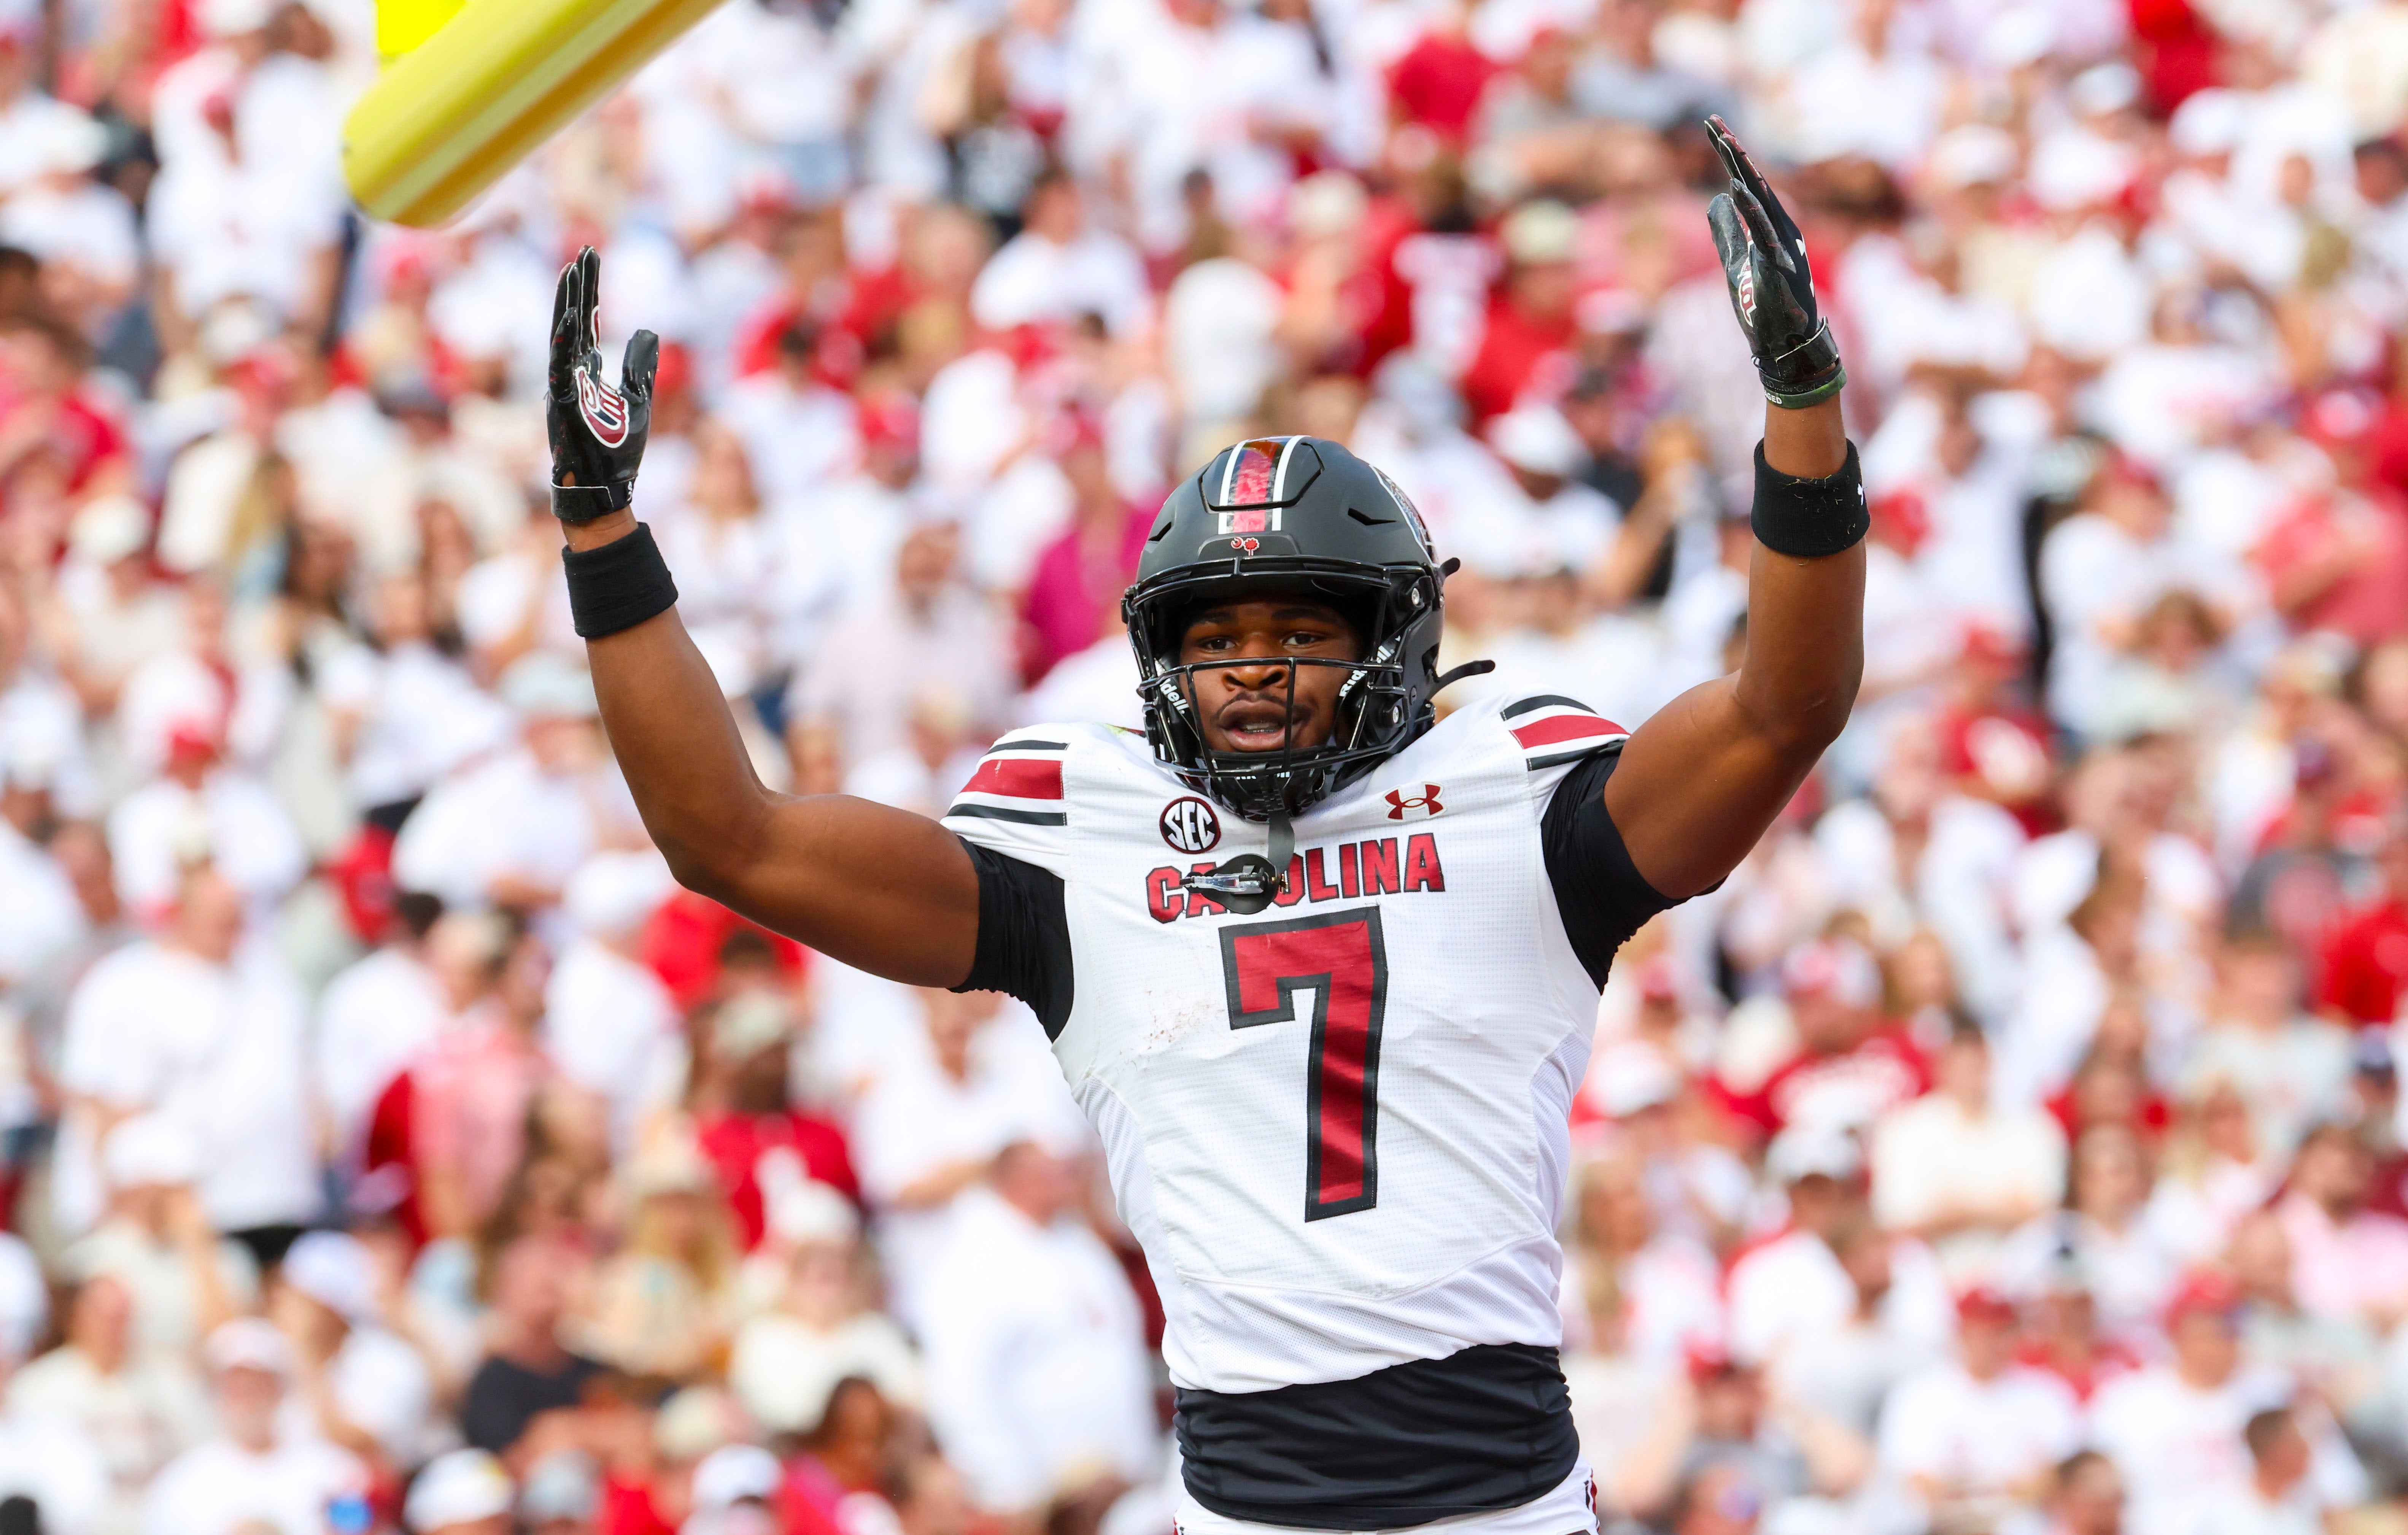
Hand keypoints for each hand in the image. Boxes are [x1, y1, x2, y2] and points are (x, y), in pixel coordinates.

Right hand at [547, 245, 658, 523]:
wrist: (604, 490)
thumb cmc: (617, 451)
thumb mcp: (638, 400)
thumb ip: (640, 366)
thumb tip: (647, 330)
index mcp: (586, 371)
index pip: (587, 321)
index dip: (589, 290)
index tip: (591, 258)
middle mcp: (570, 374)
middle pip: (573, 320)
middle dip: (579, 286)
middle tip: (585, 252)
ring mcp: (563, 387)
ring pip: (563, 336)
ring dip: (567, 303)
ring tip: (573, 270)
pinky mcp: (562, 403)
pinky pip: (561, 367)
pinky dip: (565, 340)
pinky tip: (572, 313)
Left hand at [1704, 116, 1844, 408]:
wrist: (1783, 343)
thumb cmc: (1763, 303)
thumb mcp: (1735, 260)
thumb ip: (1727, 231)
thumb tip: (1716, 197)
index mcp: (1770, 226)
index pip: (1746, 183)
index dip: (1729, 156)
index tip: (1712, 129)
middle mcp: (1780, 228)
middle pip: (1753, 181)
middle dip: (1733, 151)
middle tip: (1713, 122)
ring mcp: (1782, 245)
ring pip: (1761, 199)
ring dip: (1742, 170)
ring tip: (1724, 142)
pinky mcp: (1779, 265)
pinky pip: (1763, 231)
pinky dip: (1751, 208)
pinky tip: (1737, 187)